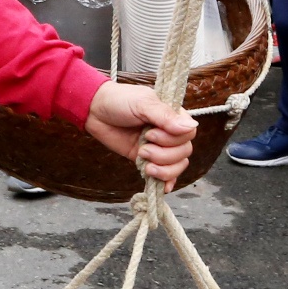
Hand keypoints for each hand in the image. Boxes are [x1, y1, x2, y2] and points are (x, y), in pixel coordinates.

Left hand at [83, 82, 199, 187]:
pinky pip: (165, 174)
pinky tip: (162, 187)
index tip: (151, 134)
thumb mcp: (143, 104)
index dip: (173, 139)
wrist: (95, 111)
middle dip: (164, 154)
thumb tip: (192, 126)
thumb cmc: (119, 100)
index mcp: (172, 115)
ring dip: (163, 168)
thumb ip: (166, 116)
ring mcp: (158, 147)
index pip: (189, 134)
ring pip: (177, 165)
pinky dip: (166, 181)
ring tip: (143, 159)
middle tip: (143, 146)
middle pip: (184, 152)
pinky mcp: (146, 159)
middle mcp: (169, 132)